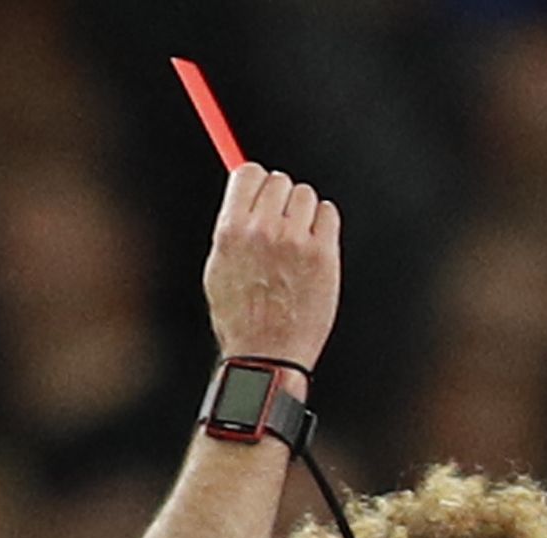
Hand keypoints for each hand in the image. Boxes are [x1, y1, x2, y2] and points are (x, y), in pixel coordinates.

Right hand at [204, 164, 341, 377]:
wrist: (267, 355)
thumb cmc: (242, 320)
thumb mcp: (217, 269)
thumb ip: (230, 228)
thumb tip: (240, 195)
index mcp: (231, 230)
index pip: (248, 173)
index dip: (257, 183)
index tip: (262, 195)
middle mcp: (263, 230)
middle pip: (280, 180)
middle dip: (281, 200)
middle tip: (281, 227)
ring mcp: (295, 241)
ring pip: (306, 195)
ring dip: (304, 212)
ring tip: (297, 243)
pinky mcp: (323, 254)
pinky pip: (329, 214)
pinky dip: (323, 225)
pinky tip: (314, 247)